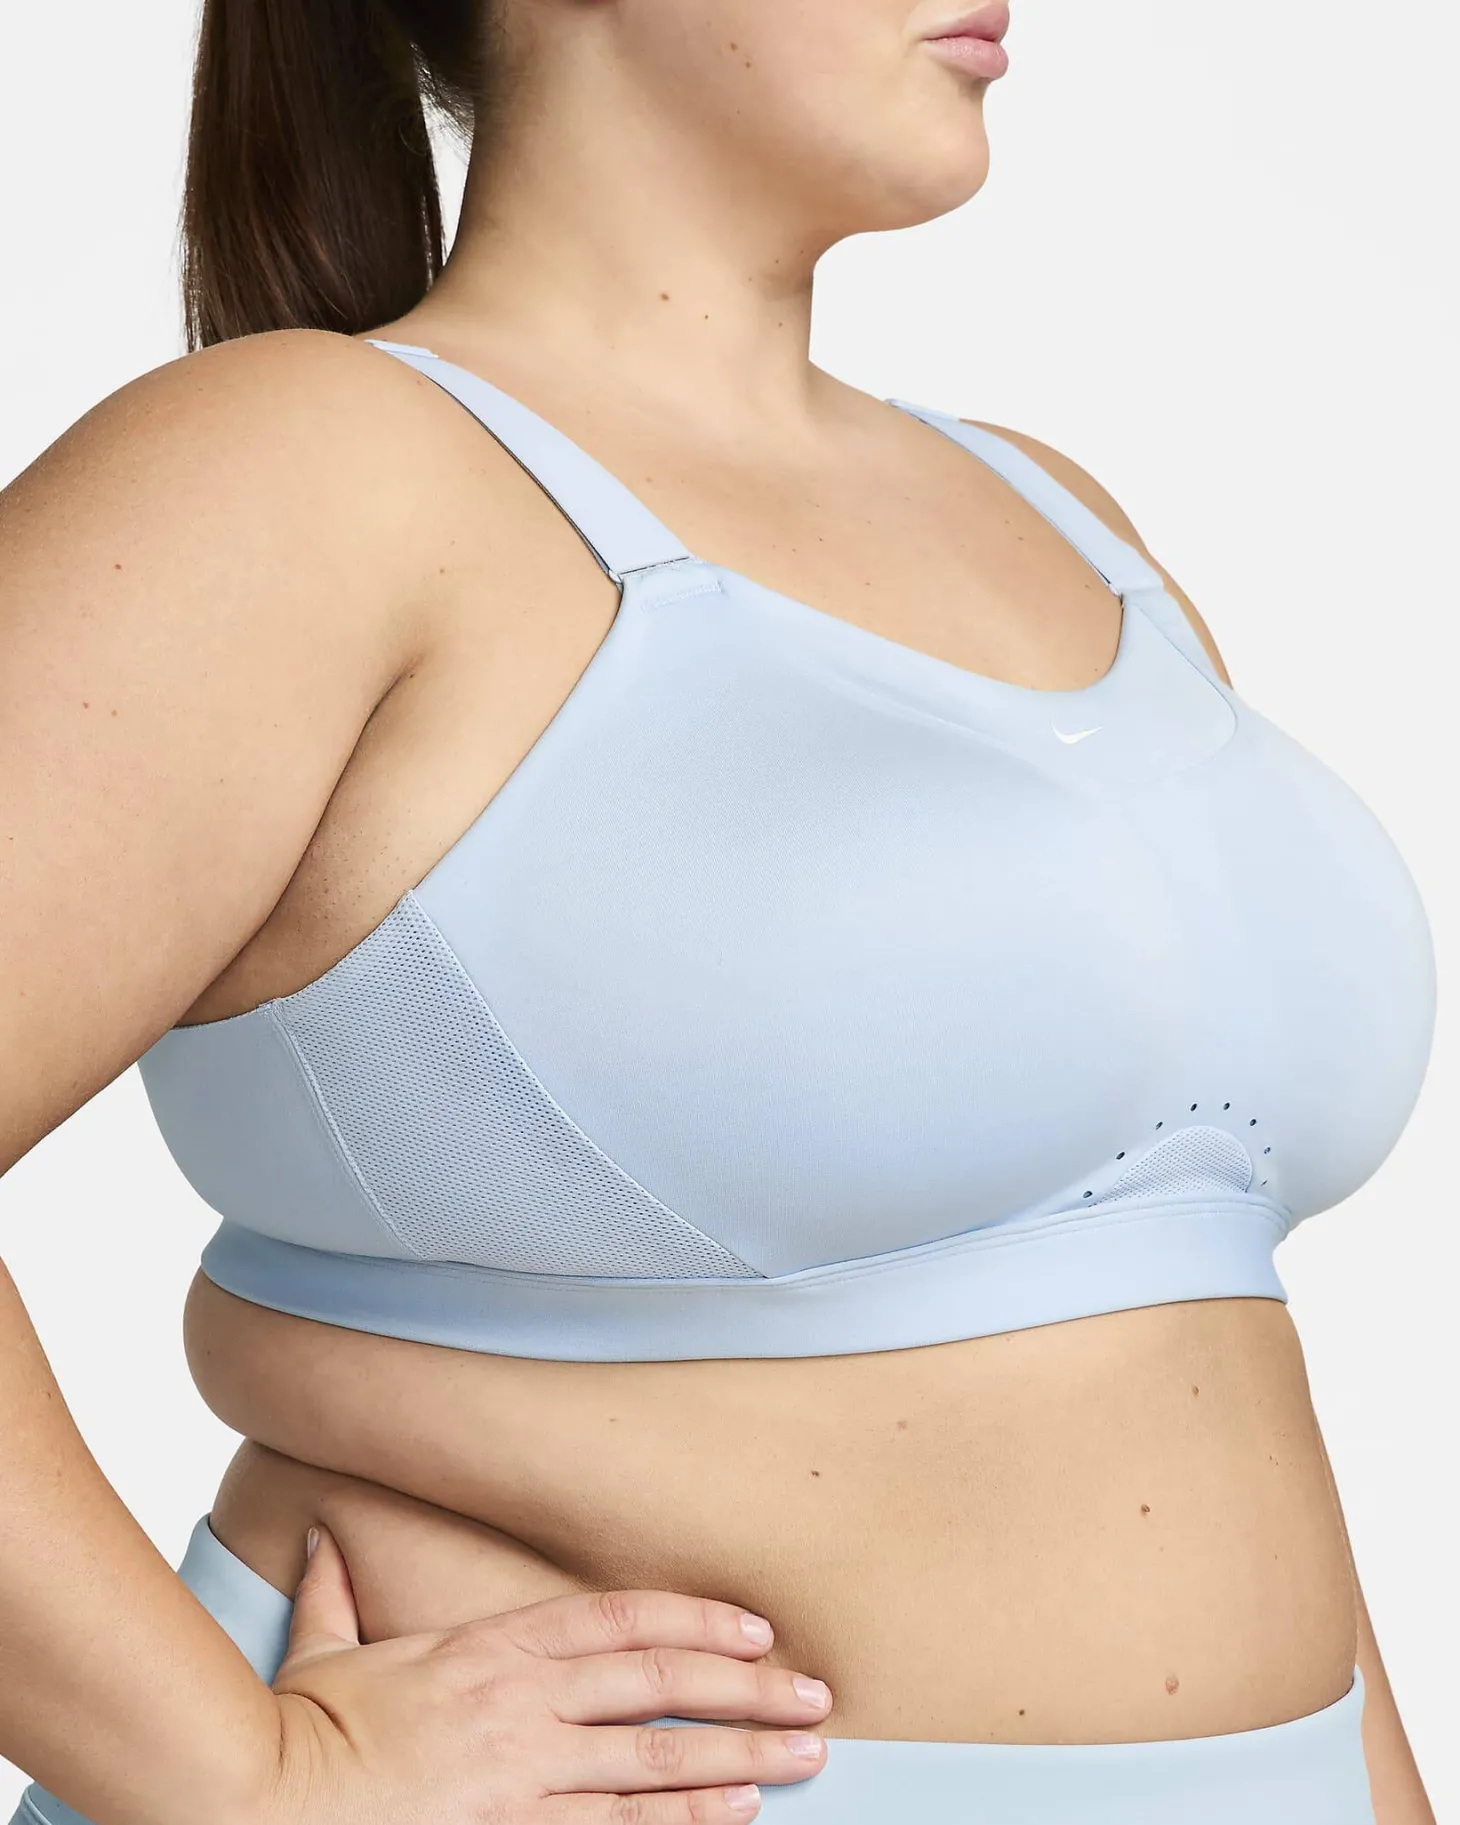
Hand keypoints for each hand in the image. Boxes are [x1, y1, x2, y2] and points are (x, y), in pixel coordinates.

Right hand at [258, 1525, 832, 1822]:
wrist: (261, 1804)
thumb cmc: (298, 1733)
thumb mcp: (325, 1650)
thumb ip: (338, 1593)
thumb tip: (323, 1538)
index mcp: (490, 1647)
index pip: (619, 1618)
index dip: (696, 1617)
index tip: (755, 1626)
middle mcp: (523, 1703)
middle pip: (661, 1686)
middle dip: (749, 1690)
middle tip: (816, 1696)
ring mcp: (524, 1774)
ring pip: (657, 1761)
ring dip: (739, 1756)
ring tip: (802, 1756)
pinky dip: (684, 1824)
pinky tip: (735, 1817)